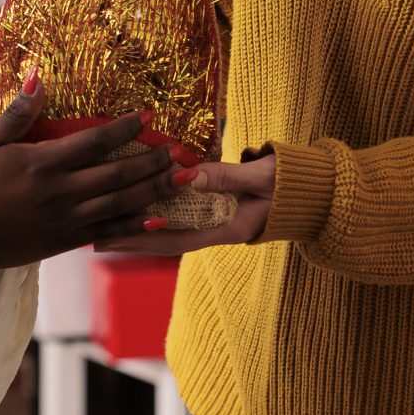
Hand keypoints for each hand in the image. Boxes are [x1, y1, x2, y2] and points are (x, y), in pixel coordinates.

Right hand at [0, 76, 183, 310]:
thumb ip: (18, 114)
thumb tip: (40, 79)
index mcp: (42, 163)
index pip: (96, 140)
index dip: (126, 127)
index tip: (150, 115)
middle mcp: (61, 192)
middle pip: (119, 173)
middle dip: (153, 161)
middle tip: (180, 150)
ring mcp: (65, 220)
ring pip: (121, 203)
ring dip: (155, 190)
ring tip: (183, 180)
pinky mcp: (63, 243)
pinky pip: (108, 233)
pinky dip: (136, 227)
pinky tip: (157, 220)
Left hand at [94, 154, 275, 255]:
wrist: (317, 190)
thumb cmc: (293, 182)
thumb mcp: (263, 178)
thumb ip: (227, 177)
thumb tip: (190, 175)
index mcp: (230, 227)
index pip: (182, 237)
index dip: (149, 235)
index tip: (118, 232)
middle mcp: (219, 230)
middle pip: (168, 239)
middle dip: (133, 238)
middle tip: (95, 238)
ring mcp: (217, 223)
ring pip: (171, 230)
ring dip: (139, 229)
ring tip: (104, 228)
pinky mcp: (217, 212)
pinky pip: (181, 218)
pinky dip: (157, 214)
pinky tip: (136, 210)